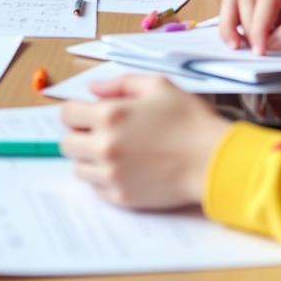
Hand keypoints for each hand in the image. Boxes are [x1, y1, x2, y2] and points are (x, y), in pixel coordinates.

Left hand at [61, 74, 227, 209]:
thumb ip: (119, 83)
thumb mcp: (157, 85)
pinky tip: (125, 168)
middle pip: (67, 143)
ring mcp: (112, 174)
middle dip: (80, 135)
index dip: (77, 111)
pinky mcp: (122, 197)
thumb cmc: (188, 118)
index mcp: (109, 115)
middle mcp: (105, 146)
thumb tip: (93, 90)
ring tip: (114, 152)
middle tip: (100, 133)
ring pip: (78, 168)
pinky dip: (104, 179)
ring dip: (89, 159)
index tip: (89, 114)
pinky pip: (96, 188)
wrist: (214, 160)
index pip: (66, 114)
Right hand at [218, 0, 280, 55]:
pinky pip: (241, 15)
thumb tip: (272, 42)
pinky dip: (237, 28)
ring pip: (235, 4)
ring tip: (235, 47)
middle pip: (243, 0)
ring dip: (231, 25)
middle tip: (253, 53)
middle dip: (245, 27)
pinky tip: (241, 43)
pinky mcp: (265, 10)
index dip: (259, 25)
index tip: (262, 50)